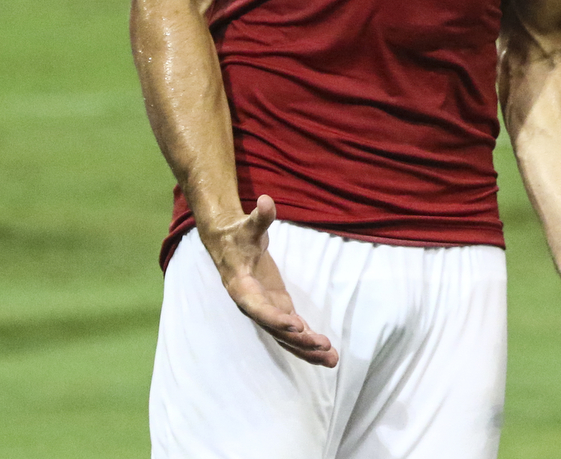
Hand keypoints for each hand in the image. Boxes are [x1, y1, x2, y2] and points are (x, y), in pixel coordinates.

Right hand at [201, 195, 337, 367]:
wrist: (228, 244)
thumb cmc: (238, 235)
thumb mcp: (248, 225)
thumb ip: (260, 217)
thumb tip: (266, 201)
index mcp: (242, 289)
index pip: (258, 309)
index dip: (276, 319)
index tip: (297, 327)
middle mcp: (253, 305)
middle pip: (276, 330)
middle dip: (299, 341)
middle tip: (324, 347)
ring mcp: (267, 309)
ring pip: (286, 337)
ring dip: (307, 350)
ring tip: (332, 360)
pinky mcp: (277, 308)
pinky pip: (292, 331)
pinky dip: (307, 341)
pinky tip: (326, 351)